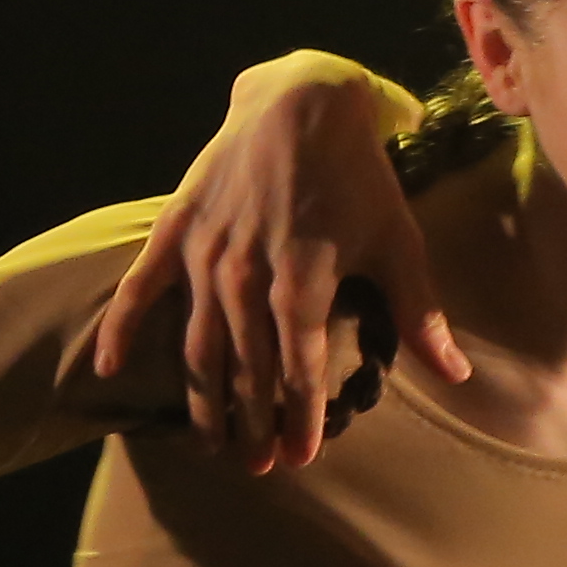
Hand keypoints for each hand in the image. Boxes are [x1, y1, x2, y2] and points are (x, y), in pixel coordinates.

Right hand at [88, 58, 464, 475]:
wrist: (302, 101)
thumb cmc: (360, 177)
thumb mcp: (399, 242)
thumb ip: (420, 314)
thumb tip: (458, 374)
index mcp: (303, 283)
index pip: (299, 371)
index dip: (300, 419)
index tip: (301, 459)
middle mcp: (247, 277)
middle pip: (246, 369)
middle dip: (252, 422)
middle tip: (256, 465)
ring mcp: (206, 255)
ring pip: (197, 344)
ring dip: (202, 398)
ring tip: (209, 441)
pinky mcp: (177, 230)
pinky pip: (140, 287)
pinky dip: (122, 329)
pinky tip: (109, 370)